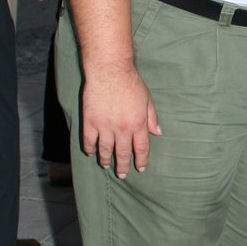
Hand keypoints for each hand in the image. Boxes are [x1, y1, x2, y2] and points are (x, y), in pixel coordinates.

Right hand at [81, 63, 161, 178]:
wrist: (109, 70)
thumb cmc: (131, 82)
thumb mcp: (147, 100)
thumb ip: (152, 118)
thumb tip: (158, 133)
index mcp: (138, 124)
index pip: (141, 149)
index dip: (141, 160)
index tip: (140, 168)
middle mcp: (122, 128)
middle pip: (123, 153)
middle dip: (123, 166)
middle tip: (123, 175)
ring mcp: (105, 126)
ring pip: (105, 150)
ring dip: (106, 160)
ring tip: (106, 166)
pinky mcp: (90, 121)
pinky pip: (89, 140)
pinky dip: (89, 148)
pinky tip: (90, 152)